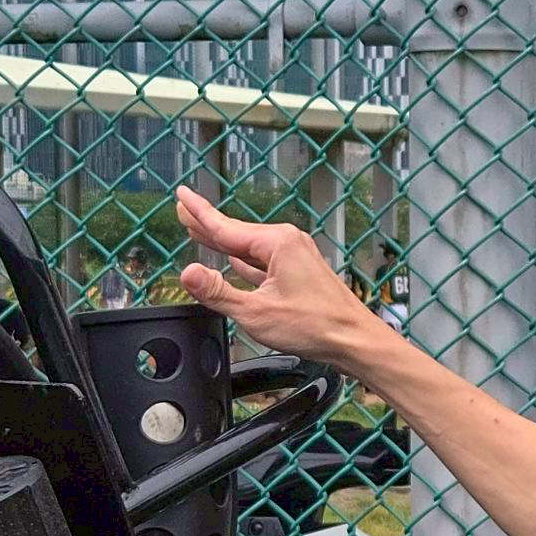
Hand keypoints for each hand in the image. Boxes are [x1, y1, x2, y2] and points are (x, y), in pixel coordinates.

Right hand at [174, 187, 383, 374]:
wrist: (354, 340)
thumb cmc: (316, 326)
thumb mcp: (257, 313)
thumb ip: (219, 293)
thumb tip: (189, 274)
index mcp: (277, 243)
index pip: (225, 227)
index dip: (199, 213)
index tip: (182, 195)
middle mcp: (287, 242)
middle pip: (236, 234)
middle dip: (208, 224)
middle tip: (183, 209)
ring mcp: (294, 257)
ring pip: (249, 248)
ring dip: (224, 244)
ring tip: (202, 233)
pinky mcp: (299, 272)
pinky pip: (263, 262)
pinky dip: (244, 262)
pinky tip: (234, 262)